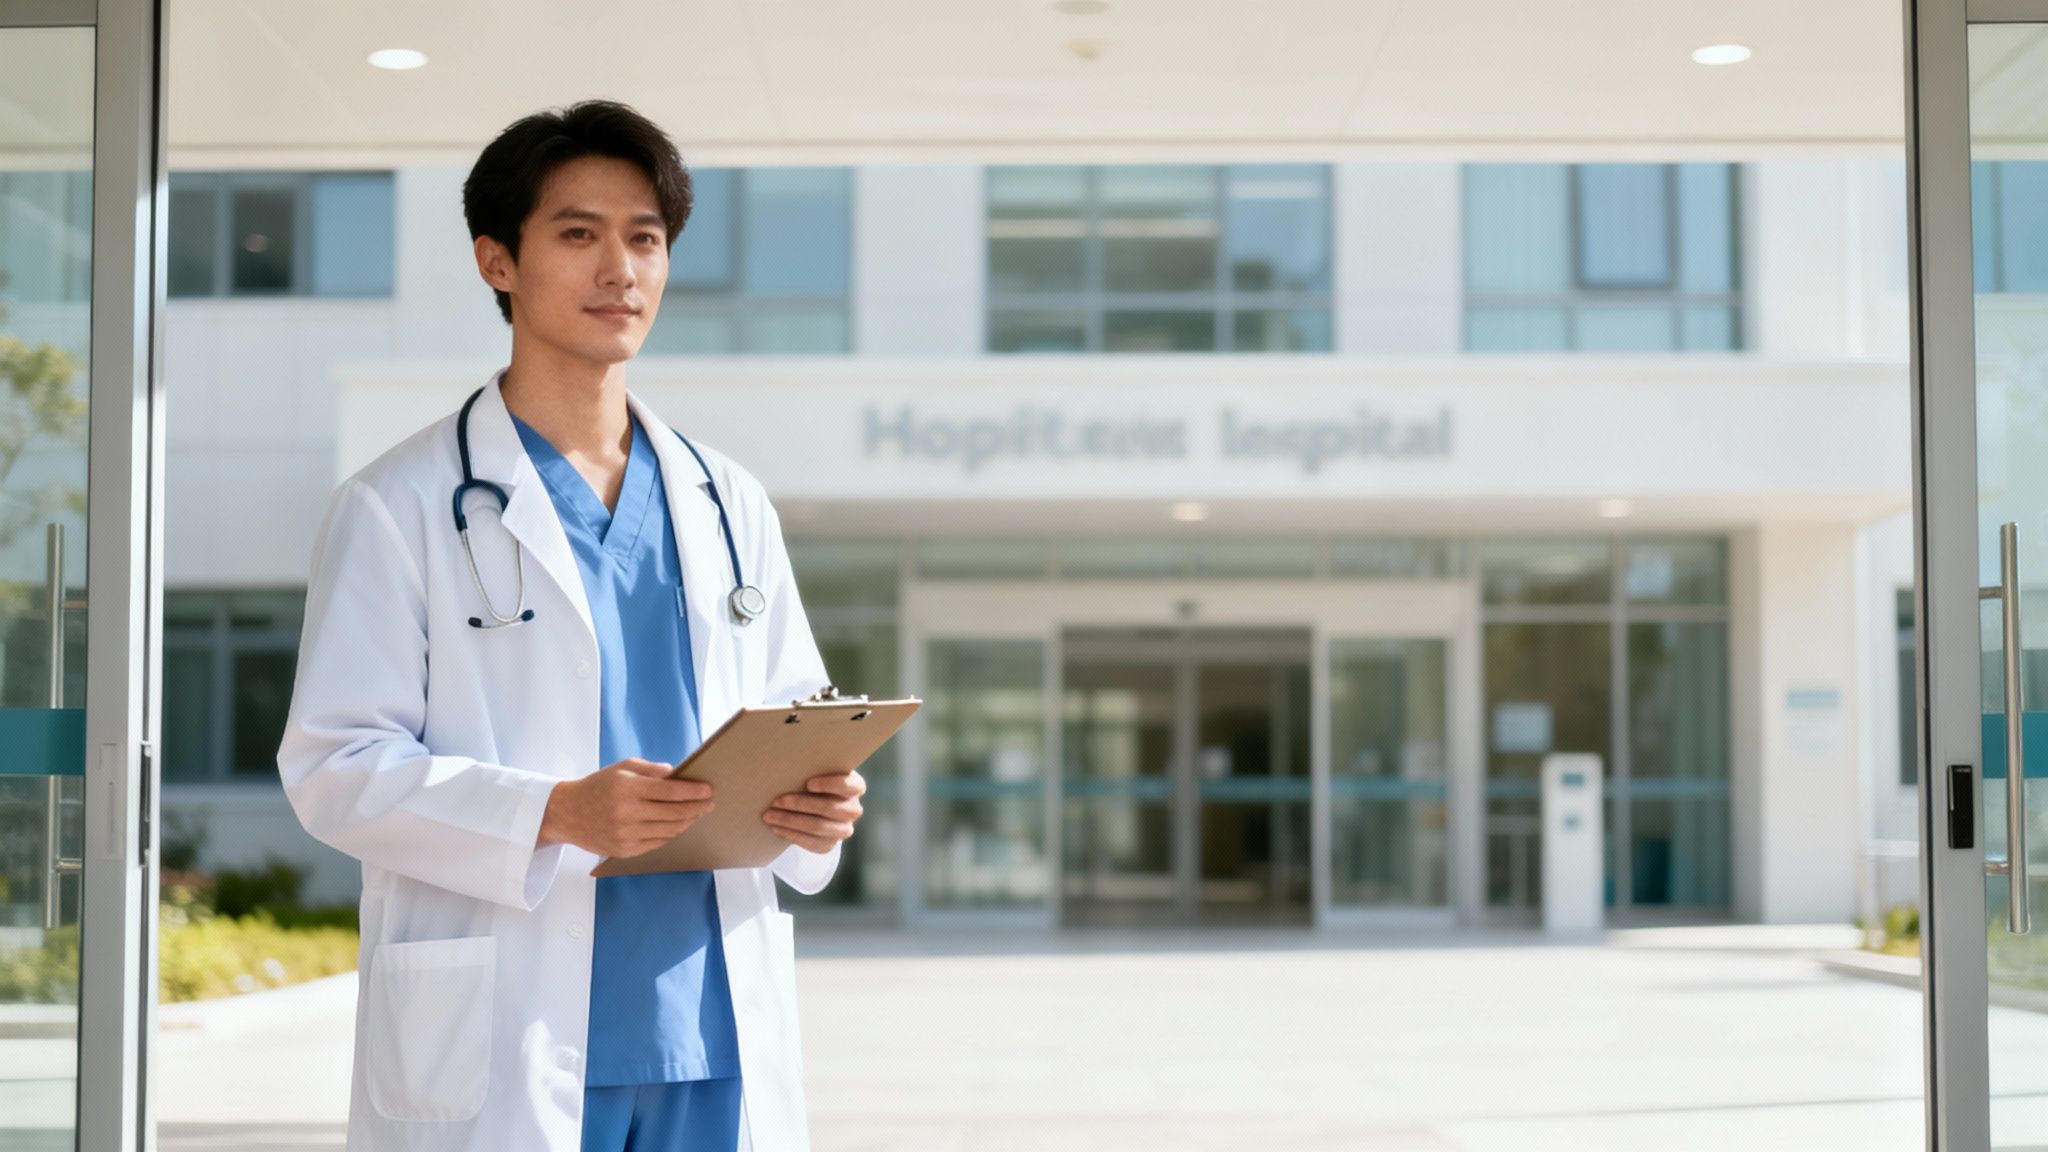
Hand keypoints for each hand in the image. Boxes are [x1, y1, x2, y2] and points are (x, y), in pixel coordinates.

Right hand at [536, 758, 713, 857]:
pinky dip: (671, 834)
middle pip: (674, 813)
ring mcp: (625, 834)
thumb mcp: (622, 768)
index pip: (670, 791)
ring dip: (687, 822)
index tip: (709, 790)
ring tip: (695, 814)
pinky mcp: (624, 850)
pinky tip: (678, 825)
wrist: (568, 813)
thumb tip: (678, 775)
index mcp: (627, 788)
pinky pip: (657, 843)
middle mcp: (626, 813)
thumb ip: (652, 770)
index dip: (693, 791)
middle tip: (709, 803)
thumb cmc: (598, 786)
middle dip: (696, 808)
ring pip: (669, 831)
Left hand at [763, 770, 865, 853]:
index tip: (808, 783)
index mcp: (855, 787)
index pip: (847, 785)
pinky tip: (776, 828)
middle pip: (828, 808)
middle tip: (777, 801)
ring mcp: (843, 829)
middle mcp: (853, 810)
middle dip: (800, 804)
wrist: (814, 806)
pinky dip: (791, 835)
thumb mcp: (818, 772)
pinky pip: (811, 842)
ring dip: (790, 821)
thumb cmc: (814, 782)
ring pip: (818, 827)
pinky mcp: (830, 844)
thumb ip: (812, 768)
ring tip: (770, 815)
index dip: (829, 785)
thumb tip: (787, 763)